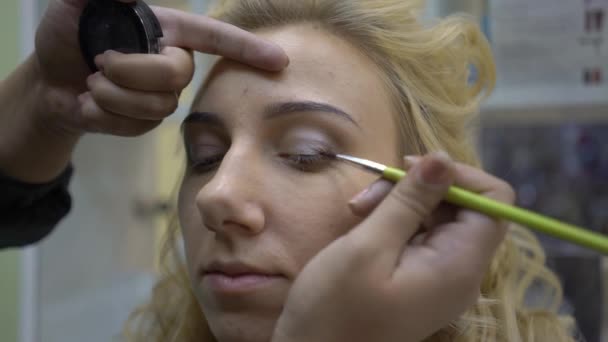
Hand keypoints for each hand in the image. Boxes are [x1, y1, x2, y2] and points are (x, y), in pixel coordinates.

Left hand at [34, 0, 287, 136]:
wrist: (50, 82)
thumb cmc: (67, 37)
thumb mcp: (75, 7)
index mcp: (167, 32)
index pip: (214, 38)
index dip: (247, 48)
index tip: (279, 60)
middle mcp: (172, 63)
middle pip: (177, 75)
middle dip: (131, 71)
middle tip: (98, 63)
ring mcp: (162, 96)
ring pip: (157, 105)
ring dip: (113, 94)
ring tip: (92, 84)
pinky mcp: (147, 123)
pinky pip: (137, 126)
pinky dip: (105, 115)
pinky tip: (92, 104)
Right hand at [272, 152, 514, 341]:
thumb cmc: (334, 307)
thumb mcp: (368, 247)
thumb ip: (409, 201)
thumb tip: (443, 157)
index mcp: (459, 265)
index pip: (495, 202)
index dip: (460, 175)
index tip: (412, 170)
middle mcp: (460, 271)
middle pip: (462, 207)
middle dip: (417, 189)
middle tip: (366, 196)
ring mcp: (440, 278)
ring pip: (436, 218)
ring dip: (398, 203)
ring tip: (356, 210)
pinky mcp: (420, 280)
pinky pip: (420, 237)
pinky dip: (393, 222)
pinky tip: (362, 224)